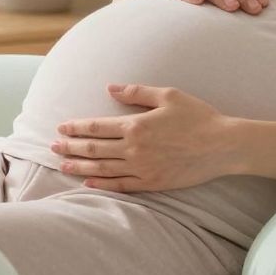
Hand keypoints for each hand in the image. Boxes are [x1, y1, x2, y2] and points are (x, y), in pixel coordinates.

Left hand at [49, 83, 240, 191]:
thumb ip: (136, 92)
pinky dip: (101, 184)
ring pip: (103, 168)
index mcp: (136, 125)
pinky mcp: (152, 183)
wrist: (222, 145)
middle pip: (94, 148)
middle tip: (52, 146)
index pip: (97, 127)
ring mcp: (142, 168)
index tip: (61, 127)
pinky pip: (120, 186)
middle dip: (71, 146)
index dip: (76, 127)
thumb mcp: (168, 95)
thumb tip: (110, 89)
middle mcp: (135, 149)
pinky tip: (88, 181)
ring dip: (80, 165)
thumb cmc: (197, 116)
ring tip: (62, 164)